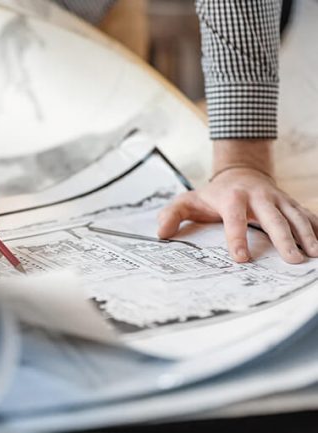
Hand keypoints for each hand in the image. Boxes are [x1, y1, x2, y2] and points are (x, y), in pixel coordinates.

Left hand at [158, 140, 317, 263]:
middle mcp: (259, 196)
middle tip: (292, 260)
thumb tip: (160, 233)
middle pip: (273, 218)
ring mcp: (278, 198)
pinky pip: (307, 214)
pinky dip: (317, 227)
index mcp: (232, 198)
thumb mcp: (188, 201)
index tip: (241, 259)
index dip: (237, 238)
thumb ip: (172, 214)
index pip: (234, 219)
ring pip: (295, 216)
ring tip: (315, 254)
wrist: (240, 172)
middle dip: (284, 238)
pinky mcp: (291, 202)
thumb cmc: (212, 194)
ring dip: (306, 235)